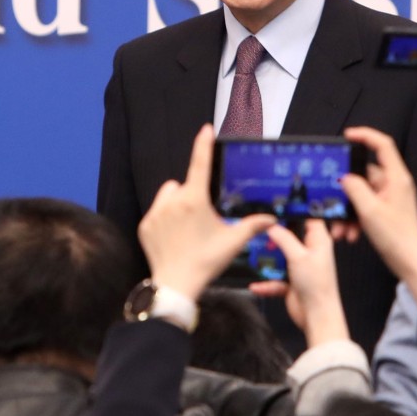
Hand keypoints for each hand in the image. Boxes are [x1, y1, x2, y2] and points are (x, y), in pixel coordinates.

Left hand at [139, 124, 275, 300]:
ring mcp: (156, 213)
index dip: (203, 144)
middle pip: (184, 185)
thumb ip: (252, 225)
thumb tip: (271, 219)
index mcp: (195, 200)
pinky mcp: (145, 225)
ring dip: (177, 202)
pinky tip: (173, 237)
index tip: (206, 129)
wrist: (176, 285)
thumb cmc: (206, 262)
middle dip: (193, 194)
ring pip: (169, 195)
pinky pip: (157, 211)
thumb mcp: (233, 242)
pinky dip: (165, 217)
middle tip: (201, 219)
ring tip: (186, 226)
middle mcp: (173, 201)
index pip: (200, 165)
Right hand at [254, 220, 348, 346]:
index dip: (297, 210)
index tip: (279, 205)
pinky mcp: (291, 282)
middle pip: (290, 236)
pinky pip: (275, 278)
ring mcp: (299, 267)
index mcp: (317, 241)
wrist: (316, 316)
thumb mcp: (298, 256)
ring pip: (280, 257)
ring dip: (268, 260)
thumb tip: (272, 226)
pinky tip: (256, 285)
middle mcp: (309, 252)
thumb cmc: (316, 284)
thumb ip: (284, 239)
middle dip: (275, 236)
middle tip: (261, 230)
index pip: (309, 218)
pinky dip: (266, 283)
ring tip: (255, 255)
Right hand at [341, 126, 416, 309]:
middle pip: (365, 174)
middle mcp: (394, 185)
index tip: (348, 135)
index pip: (383, 145)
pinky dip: (355, 219)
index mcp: (397, 178)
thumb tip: (345, 178)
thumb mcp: (370, 211)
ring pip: (361, 194)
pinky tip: (349, 234)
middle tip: (331, 197)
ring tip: (340, 227)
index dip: (365, 135)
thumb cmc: (397, 238)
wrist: (410, 263)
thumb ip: (355, 189)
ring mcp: (390, 198)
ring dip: (348, 210)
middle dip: (346, 189)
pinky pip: (365, 208)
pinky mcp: (386, 211)